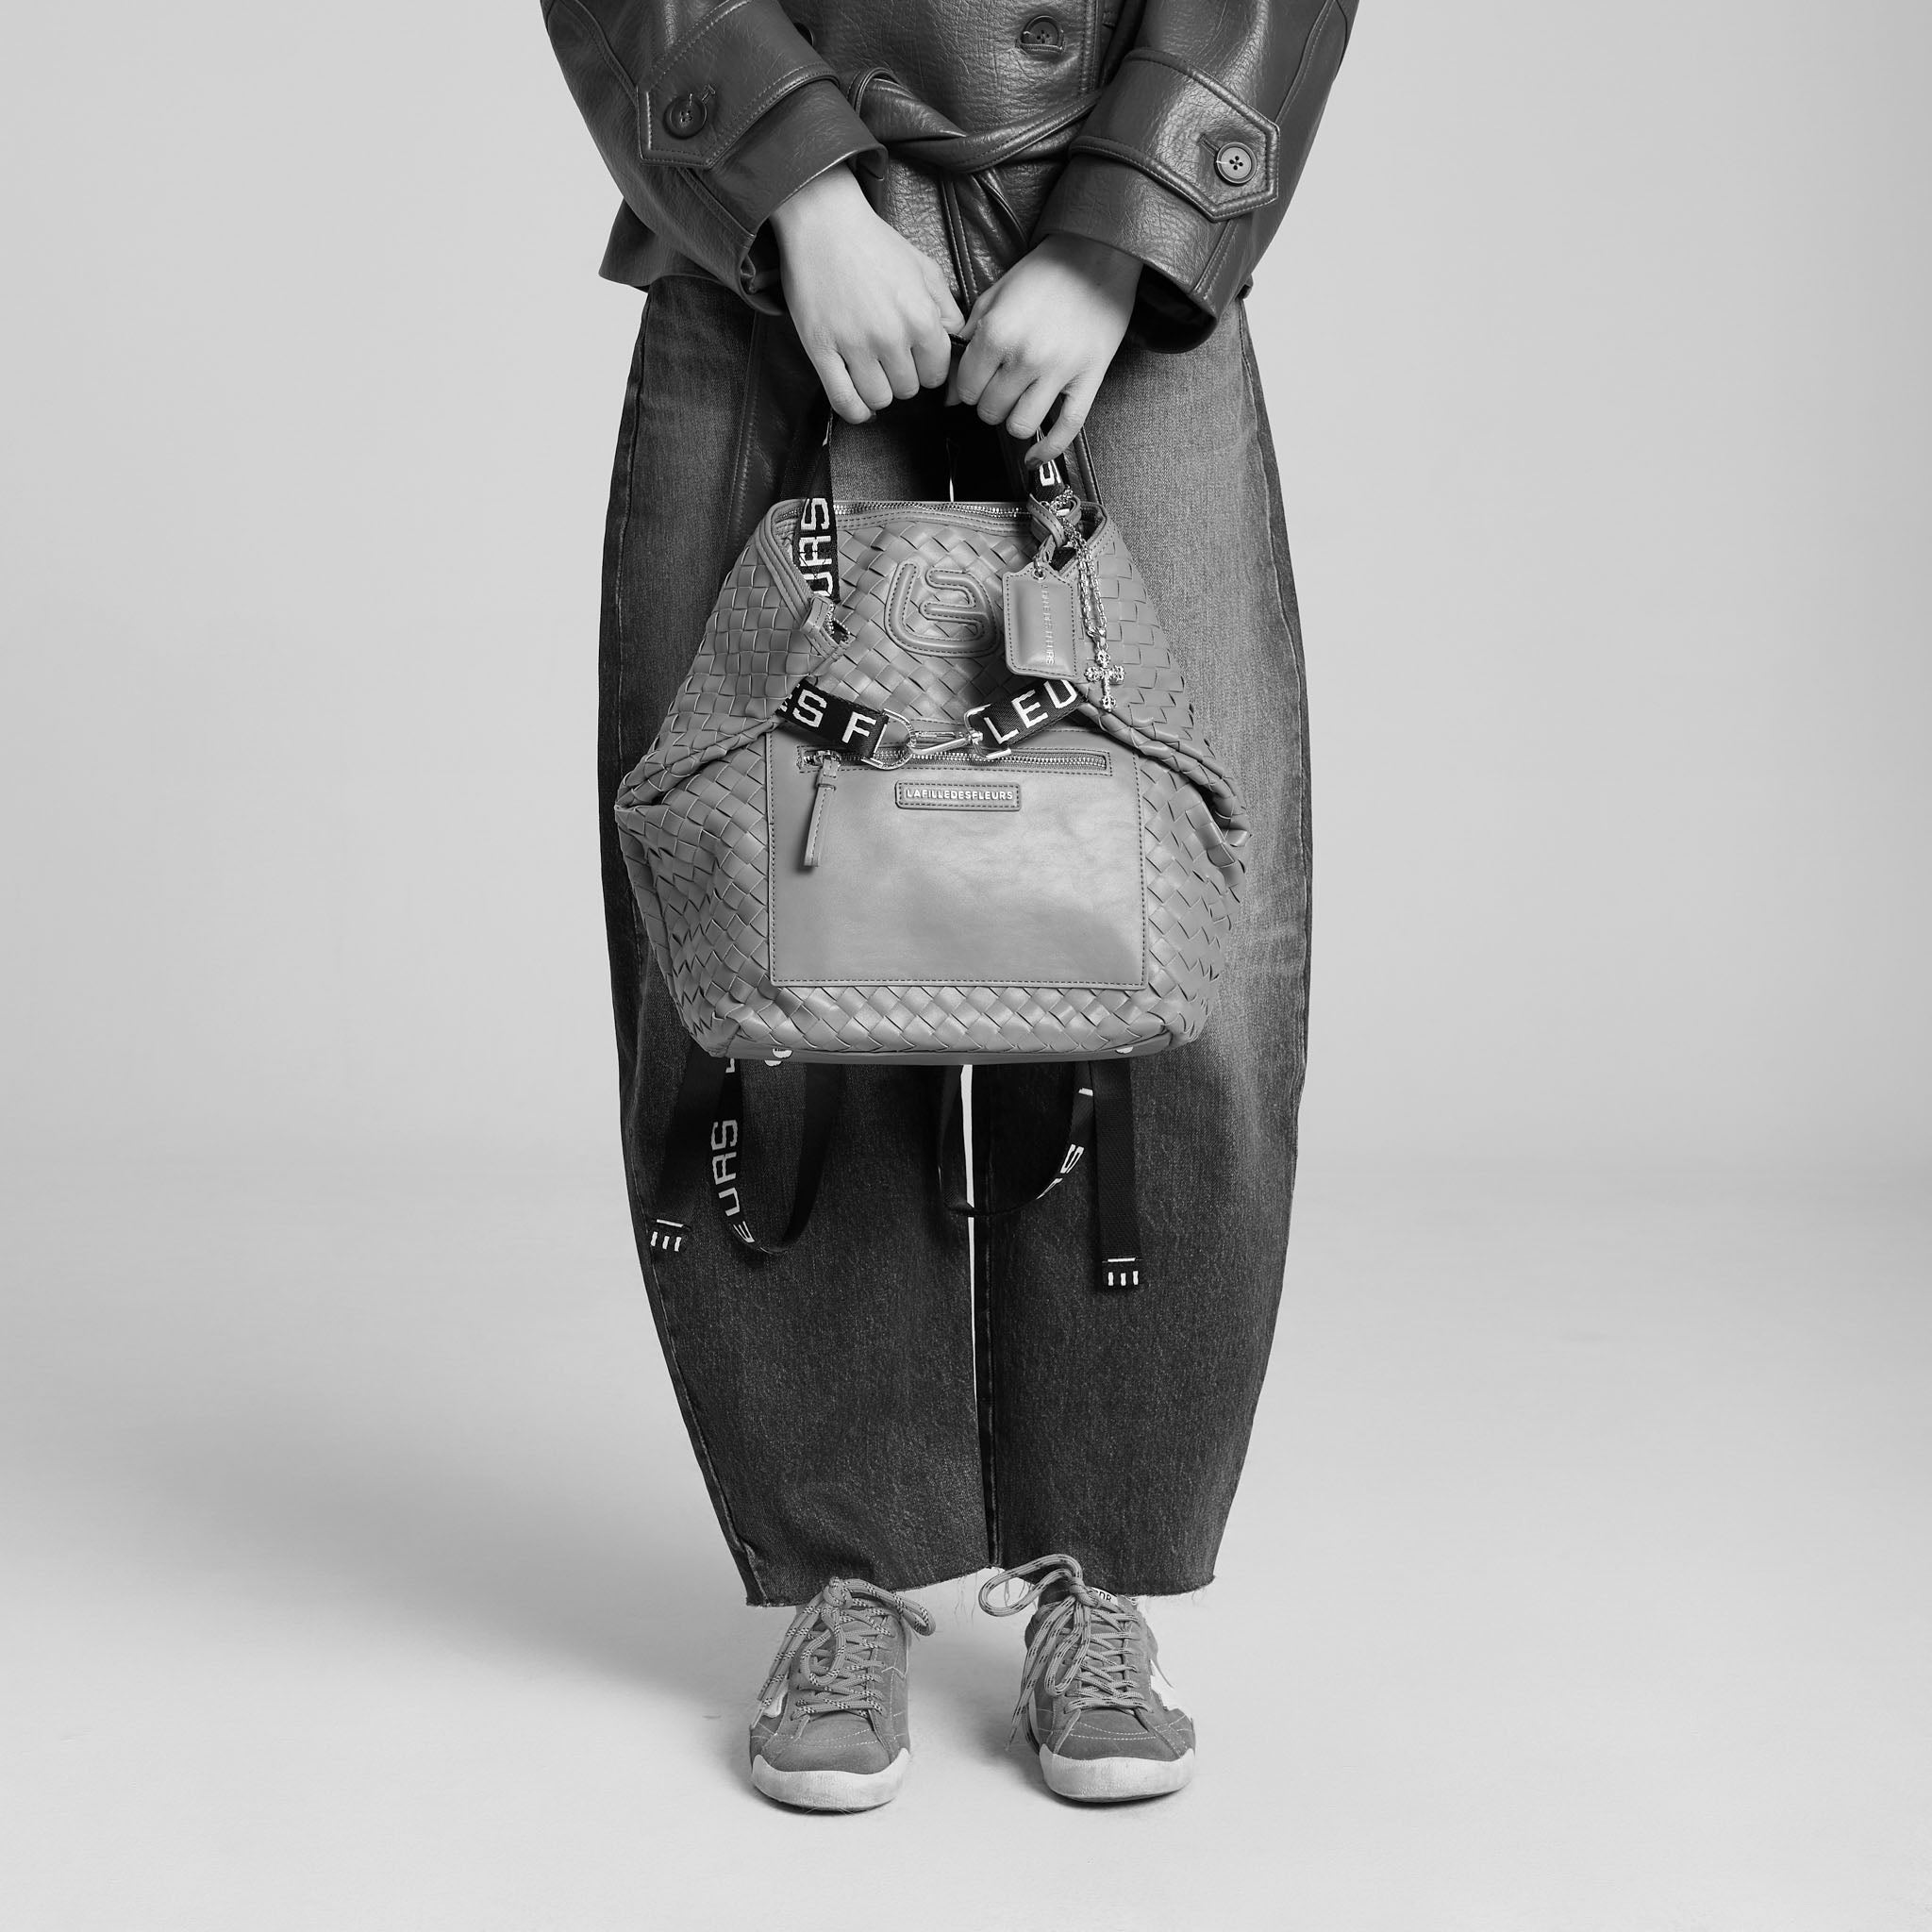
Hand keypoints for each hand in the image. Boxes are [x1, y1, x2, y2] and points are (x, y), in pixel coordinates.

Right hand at [770, 165, 964, 422]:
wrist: (824, 224)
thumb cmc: (875, 244)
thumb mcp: (924, 269)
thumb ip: (947, 308)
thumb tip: (957, 342)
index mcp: (922, 318)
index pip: (938, 374)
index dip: (928, 369)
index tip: (916, 359)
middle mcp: (891, 336)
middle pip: (909, 389)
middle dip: (903, 377)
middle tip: (890, 357)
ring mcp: (854, 346)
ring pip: (879, 399)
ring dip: (878, 390)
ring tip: (872, 371)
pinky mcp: (821, 350)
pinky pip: (844, 402)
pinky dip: (855, 409)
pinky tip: (858, 400)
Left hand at [947, 235, 1140, 462]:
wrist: (1097, 255)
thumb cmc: (1045, 272)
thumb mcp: (994, 294)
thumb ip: (970, 336)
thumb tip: (952, 385)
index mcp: (997, 334)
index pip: (965, 388)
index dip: (966, 389)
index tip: (975, 383)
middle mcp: (1025, 357)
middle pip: (990, 411)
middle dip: (989, 403)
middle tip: (998, 388)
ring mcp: (1058, 372)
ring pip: (1020, 425)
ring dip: (1014, 420)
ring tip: (1019, 403)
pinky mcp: (1087, 381)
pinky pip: (1066, 430)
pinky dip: (1046, 450)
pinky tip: (1033, 456)